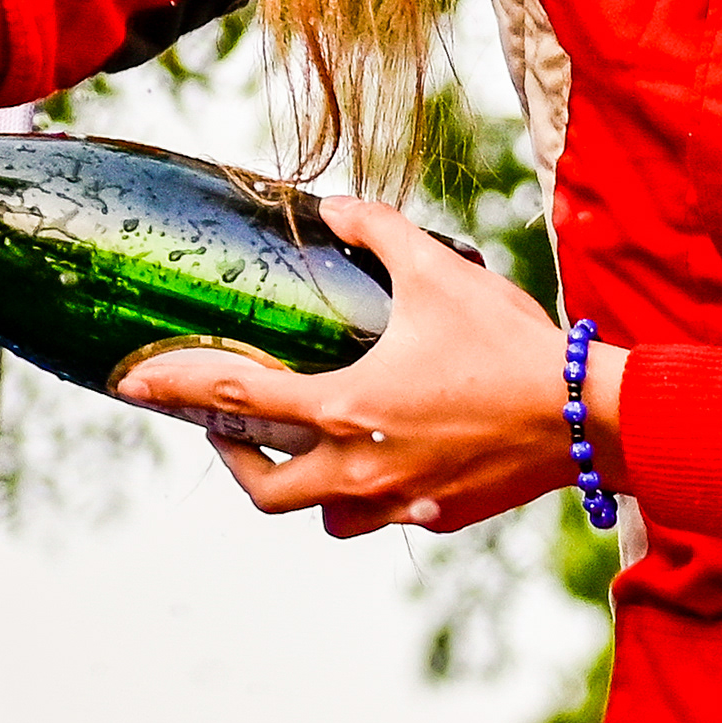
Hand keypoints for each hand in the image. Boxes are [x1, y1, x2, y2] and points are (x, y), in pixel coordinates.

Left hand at [115, 198, 629, 539]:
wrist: (589, 418)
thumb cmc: (510, 344)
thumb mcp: (439, 272)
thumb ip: (377, 230)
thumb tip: (334, 204)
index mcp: (346, 408)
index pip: (233, 400)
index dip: (174, 386)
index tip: (132, 381)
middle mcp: (362, 467)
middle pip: (264, 488)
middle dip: (233, 460)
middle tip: (226, 427)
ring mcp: (401, 502)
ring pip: (322, 516)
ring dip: (301, 486)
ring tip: (303, 447)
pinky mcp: (440, 518)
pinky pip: (384, 517)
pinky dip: (368, 493)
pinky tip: (385, 456)